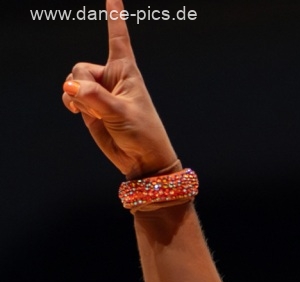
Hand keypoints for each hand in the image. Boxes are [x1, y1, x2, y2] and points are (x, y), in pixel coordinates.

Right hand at [61, 0, 178, 178]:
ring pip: (73, 82)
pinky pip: (70, 95)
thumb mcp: (121, 113)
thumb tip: (70, 87)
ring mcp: (98, 91)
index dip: (114, 16)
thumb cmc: (143, 134)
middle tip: (99, 105)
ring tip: (96, 113)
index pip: (118, 38)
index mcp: (126, 71)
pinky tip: (79, 111)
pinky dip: (71, 102)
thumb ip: (95, 98)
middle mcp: (111, 77)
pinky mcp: (89, 106)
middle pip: (80, 67)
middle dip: (83, 85)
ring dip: (77, 97)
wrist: (143, 161)